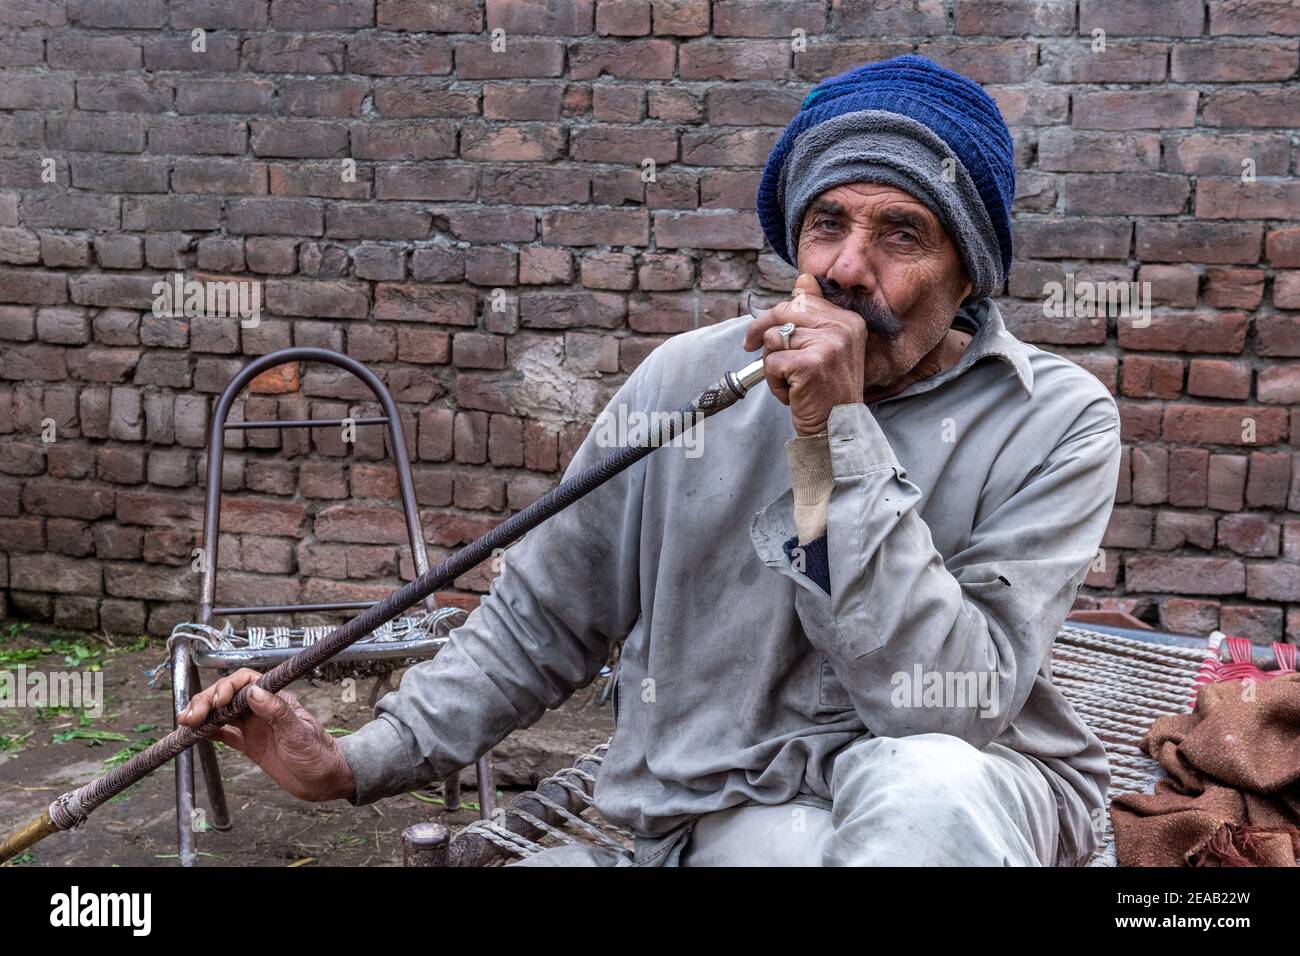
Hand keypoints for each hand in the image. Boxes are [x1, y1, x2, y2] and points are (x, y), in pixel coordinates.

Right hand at [178, 668, 354, 803]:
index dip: (228, 687)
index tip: (217, 701)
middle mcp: (262, 710)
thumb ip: (278, 713)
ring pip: (221, 713)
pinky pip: (224, 734)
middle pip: (228, 696)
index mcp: (276, 700)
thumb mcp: (299, 734)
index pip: (246, 682)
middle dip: (207, 702)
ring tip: (185, 723)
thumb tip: (255, 691)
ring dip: (203, 715)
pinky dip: (208, 732)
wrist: (325, 780)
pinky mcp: (249, 744)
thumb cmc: (319, 755)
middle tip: (191, 717)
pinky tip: (195, 734)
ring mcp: (254, 726)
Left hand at [743, 273, 866, 435]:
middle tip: (751, 347)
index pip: (801, 299)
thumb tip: (803, 279)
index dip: (775, 315)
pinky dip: (773, 381)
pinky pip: (771, 362)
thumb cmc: (828, 392)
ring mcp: (828, 345)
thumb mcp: (828, 348)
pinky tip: (791, 393)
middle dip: (760, 331)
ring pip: (773, 339)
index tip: (761, 332)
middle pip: (783, 311)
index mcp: (848, 320)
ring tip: (790, 382)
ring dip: (772, 364)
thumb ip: (815, 313)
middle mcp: (842, 327)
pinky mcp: (810, 364)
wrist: (838, 429)